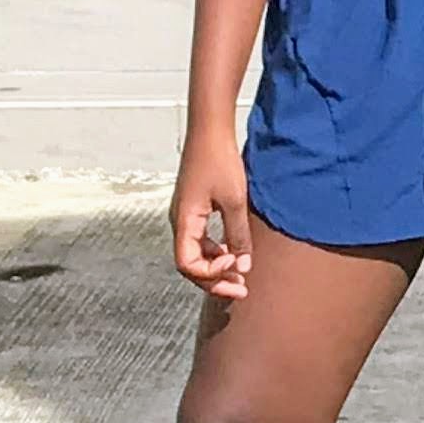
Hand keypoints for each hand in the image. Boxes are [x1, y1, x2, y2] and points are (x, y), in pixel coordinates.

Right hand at [173, 137, 253, 300]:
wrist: (210, 132)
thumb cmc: (220, 162)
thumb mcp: (235, 201)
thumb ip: (238, 235)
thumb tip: (243, 267)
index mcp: (184, 222)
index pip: (188, 265)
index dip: (211, 274)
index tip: (236, 268)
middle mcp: (180, 223)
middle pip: (190, 265)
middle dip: (215, 280)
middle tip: (242, 290)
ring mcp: (185, 217)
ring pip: (196, 255)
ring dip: (216, 268)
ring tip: (241, 275)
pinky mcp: (194, 210)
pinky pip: (201, 241)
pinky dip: (216, 252)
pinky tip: (234, 253)